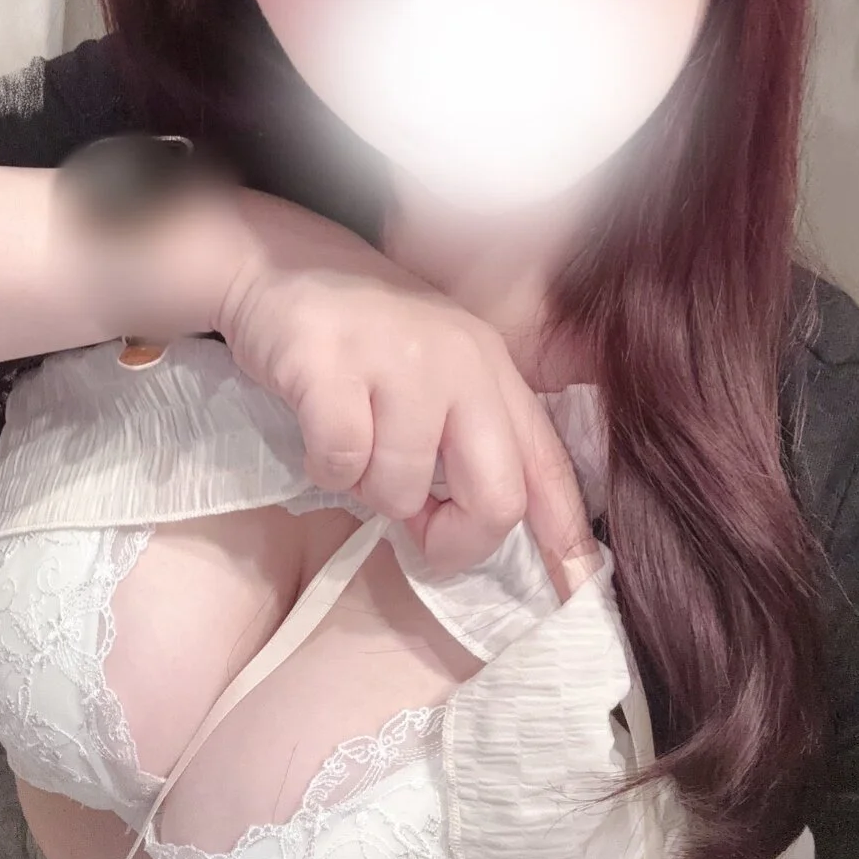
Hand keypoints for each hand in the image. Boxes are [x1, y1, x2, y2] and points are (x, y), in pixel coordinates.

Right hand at [215, 190, 595, 576]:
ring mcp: (398, 360)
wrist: (282, 264)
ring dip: (369, 491)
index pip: (547, 467)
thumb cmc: (365, 337)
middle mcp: (460, 362)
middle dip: (454, 538)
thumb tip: (460, 540)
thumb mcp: (436, 376)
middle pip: (497, 498)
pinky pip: (341, 462)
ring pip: (403, 490)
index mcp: (493, 371)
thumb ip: (462, 449)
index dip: (565, 539)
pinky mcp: (331, 365)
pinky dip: (324, 468)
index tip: (575, 593)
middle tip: (416, 527)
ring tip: (353, 448)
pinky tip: (319, 434)